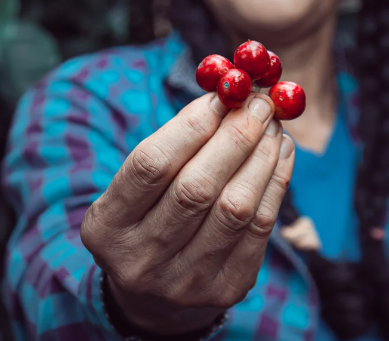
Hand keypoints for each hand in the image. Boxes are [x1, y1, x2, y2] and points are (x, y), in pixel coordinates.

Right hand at [81, 92, 295, 334]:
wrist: (157, 295)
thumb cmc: (149, 216)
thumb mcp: (138, 186)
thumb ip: (174, 143)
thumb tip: (228, 93)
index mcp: (107, 226)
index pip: (150, 166)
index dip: (190, 125)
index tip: (222, 94)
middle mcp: (141, 259)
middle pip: (196, 188)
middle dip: (235, 136)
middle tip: (259, 102)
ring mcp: (186, 282)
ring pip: (234, 207)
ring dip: (261, 156)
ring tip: (272, 125)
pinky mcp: (228, 289)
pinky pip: (260, 227)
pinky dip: (276, 182)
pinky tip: (280, 154)